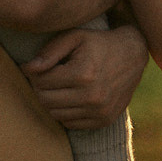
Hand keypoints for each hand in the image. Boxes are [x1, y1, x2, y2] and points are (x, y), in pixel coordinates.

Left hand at [21, 24, 147, 127]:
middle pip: (46, 100)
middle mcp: (92, 96)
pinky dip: (65, 112)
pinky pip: (70, 123)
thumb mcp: (75, 37)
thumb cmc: (99, 43)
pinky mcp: (104, 120)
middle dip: (39, 88)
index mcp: (83, 73)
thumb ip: (50, 51)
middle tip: (43, 78)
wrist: (133, 54)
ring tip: (56, 86)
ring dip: (51, 101)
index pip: (42, 82)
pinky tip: (70, 97)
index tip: (35, 67)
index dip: (34, 74)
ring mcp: (99, 111)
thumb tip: (28, 69)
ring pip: (56, 114)